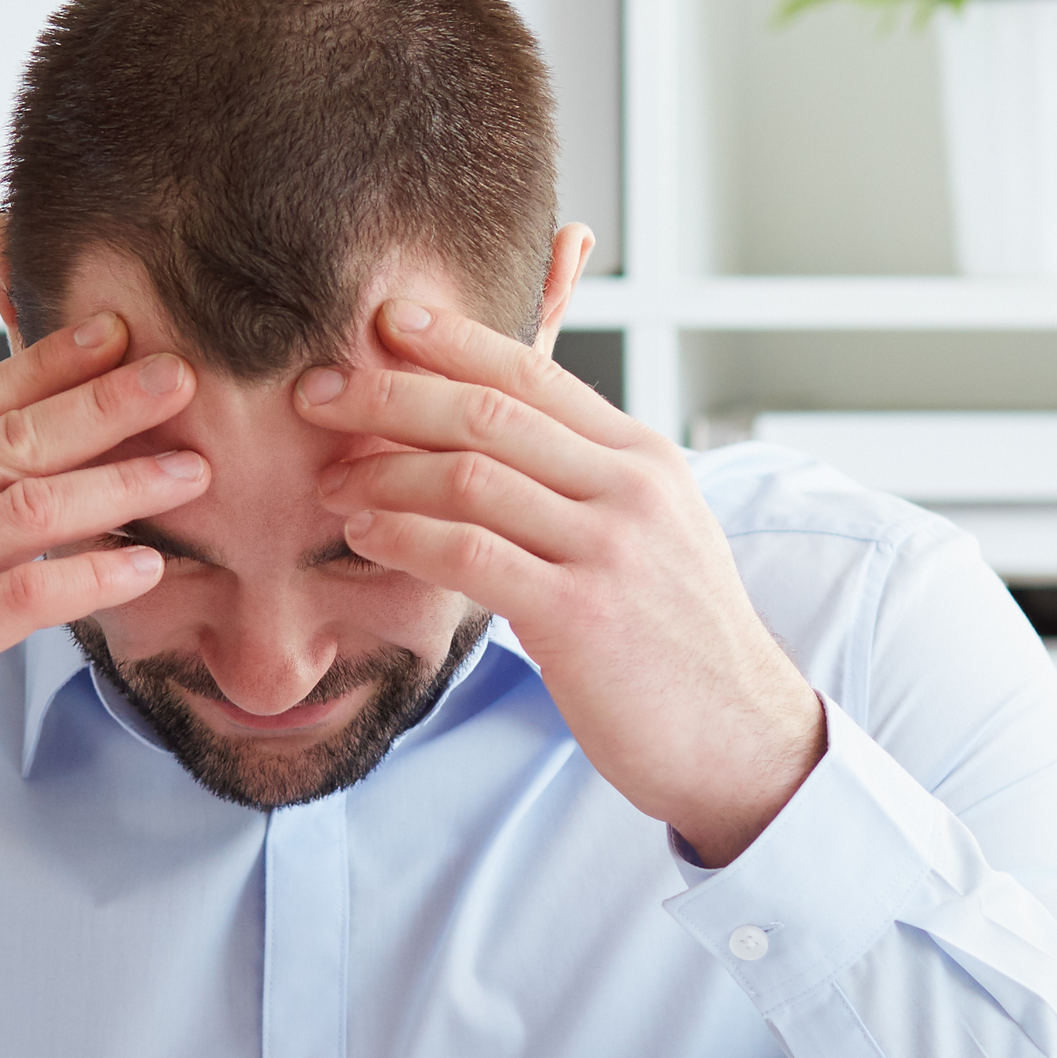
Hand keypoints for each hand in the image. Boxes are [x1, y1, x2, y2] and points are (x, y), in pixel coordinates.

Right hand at [0, 315, 209, 869]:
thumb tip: (21, 454)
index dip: (50, 363)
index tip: (117, 334)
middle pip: (12, 440)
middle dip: (104, 404)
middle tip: (180, 380)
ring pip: (31, 508)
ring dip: (121, 485)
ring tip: (190, 473)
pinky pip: (30, 594)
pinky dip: (97, 574)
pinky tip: (149, 566)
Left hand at [298, 301, 822, 865]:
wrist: (740, 737)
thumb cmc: (675, 641)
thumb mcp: (650, 532)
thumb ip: (586, 480)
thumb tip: (501, 437)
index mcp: (643, 458)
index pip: (534, 375)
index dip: (452, 340)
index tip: (384, 320)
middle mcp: (630, 488)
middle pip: (489, 411)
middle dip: (390, 393)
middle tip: (317, 393)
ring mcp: (609, 548)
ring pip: (470, 476)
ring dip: (382, 472)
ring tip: (332, 482)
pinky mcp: (581, 615)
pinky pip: (470, 554)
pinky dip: (404, 537)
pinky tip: (365, 536)